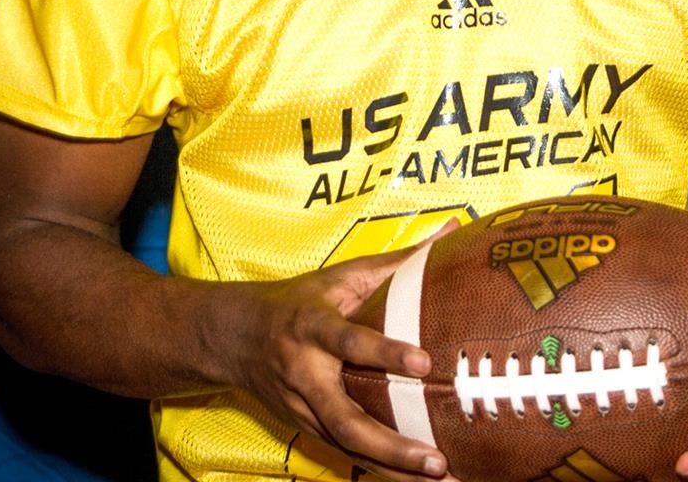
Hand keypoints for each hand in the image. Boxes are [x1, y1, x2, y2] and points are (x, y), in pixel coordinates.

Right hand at [232, 229, 458, 481]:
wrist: (235, 337)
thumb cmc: (301, 299)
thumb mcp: (342, 274)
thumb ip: (399, 261)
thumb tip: (452, 230)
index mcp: (313, 326)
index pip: (349, 341)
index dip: (384, 352)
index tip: (424, 364)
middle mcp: (304, 373)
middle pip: (346, 419)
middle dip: (392, 445)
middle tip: (437, 461)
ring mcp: (302, 409)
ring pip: (347, 447)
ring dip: (392, 469)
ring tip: (440, 480)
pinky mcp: (305, 430)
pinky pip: (345, 454)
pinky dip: (379, 471)